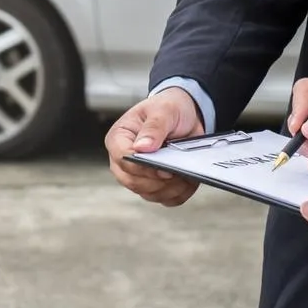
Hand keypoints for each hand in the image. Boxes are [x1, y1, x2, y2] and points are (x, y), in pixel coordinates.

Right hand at [105, 87, 203, 206]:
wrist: (185, 114)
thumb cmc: (169, 108)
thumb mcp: (163, 110)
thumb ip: (153, 127)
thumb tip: (142, 148)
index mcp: (119, 138)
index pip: (123, 159)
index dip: (142, 167)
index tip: (164, 168)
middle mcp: (124, 159)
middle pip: (133, 182)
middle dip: (157, 182)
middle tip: (177, 172)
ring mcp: (138, 174)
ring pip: (149, 194)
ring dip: (170, 189)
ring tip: (186, 174)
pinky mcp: (155, 184)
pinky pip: (165, 199)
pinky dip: (179, 194)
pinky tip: (188, 180)